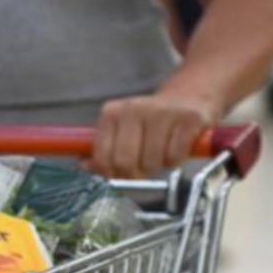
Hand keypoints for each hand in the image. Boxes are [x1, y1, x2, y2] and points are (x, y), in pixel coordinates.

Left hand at [89, 91, 223, 178]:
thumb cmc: (149, 122)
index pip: (102, 157)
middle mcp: (134, 108)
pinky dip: (175, 160)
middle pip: (124, 162)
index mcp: (111, 113)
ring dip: (157, 165)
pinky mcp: (188, 118)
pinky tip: (175, 147)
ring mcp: (162, 112)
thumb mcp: (120, 131)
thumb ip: (100, 149)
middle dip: (134, 173)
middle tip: (142, 167)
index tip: (119, 173)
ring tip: (160, 152)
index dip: (111, 173)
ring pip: (151, 162)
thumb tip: (84, 165)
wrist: (187, 100)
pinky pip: (174, 156)